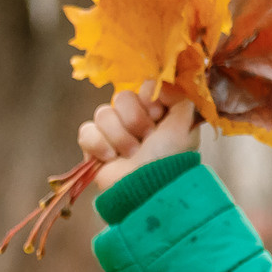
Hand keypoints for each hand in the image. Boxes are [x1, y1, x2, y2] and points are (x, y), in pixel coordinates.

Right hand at [78, 87, 201, 190]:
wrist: (148, 187)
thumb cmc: (170, 157)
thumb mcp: (185, 124)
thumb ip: (179, 96)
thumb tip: (159, 83)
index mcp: (156, 112)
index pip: (142, 87)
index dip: (148, 99)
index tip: (157, 115)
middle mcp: (135, 119)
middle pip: (121, 97)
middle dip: (134, 121)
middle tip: (146, 139)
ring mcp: (112, 132)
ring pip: (103, 113)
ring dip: (120, 136)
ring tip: (131, 154)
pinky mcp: (93, 146)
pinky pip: (86, 131)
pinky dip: (99, 145)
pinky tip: (111, 158)